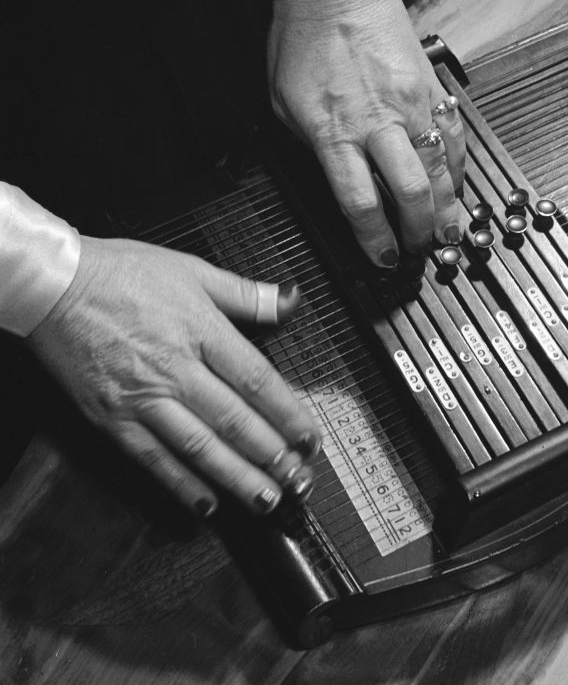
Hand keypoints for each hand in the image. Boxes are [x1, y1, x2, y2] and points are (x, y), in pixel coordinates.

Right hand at [26, 236, 320, 517]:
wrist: (54, 286)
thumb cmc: (122, 273)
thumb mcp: (194, 270)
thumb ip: (247, 293)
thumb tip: (291, 299)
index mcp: (201, 329)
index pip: (257, 380)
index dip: (288, 413)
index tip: (309, 437)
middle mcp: (174, 368)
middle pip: (234, 419)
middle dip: (272, 454)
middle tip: (299, 479)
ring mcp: (142, 397)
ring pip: (199, 446)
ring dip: (237, 477)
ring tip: (266, 499)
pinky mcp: (112, 417)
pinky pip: (152, 458)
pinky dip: (181, 483)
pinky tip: (207, 502)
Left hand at [267, 0, 465, 265]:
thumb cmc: (305, 38)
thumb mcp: (284, 103)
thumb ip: (311, 146)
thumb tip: (336, 179)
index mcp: (334, 129)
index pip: (360, 202)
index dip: (375, 240)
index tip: (382, 257)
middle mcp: (378, 121)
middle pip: (411, 192)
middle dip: (419, 231)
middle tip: (419, 248)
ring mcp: (412, 104)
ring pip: (442, 168)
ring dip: (448, 207)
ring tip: (451, 231)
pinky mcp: (433, 87)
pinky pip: (456, 134)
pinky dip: (460, 166)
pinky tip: (459, 184)